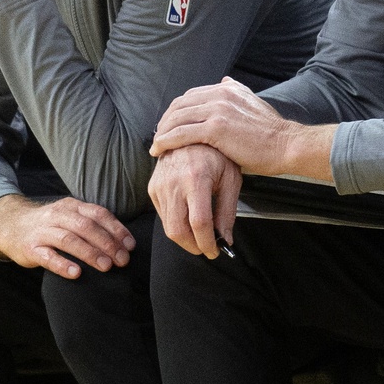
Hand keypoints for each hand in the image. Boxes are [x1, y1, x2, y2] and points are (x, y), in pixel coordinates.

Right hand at [0, 194, 133, 278]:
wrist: (11, 226)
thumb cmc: (49, 226)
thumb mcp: (69, 217)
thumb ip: (91, 224)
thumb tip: (124, 242)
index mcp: (71, 206)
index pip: (98, 214)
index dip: (116, 229)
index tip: (130, 246)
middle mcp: (57, 216)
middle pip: (85, 226)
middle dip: (107, 243)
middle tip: (122, 260)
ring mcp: (42, 232)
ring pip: (68, 239)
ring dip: (89, 252)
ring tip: (106, 266)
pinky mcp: (30, 248)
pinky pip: (47, 256)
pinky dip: (62, 264)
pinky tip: (76, 273)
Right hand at [149, 142, 241, 258]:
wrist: (191, 133)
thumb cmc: (215, 153)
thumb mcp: (230, 179)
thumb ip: (227, 212)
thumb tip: (226, 239)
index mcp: (196, 179)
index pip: (199, 223)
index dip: (207, 243)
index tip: (215, 251)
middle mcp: (174, 183)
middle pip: (178, 230)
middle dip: (193, 247)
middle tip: (206, 249)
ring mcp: (160, 185)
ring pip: (168, 227)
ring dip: (185, 238)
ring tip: (200, 236)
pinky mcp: (153, 187)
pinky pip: (163, 216)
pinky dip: (176, 224)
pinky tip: (188, 220)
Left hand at [151, 77, 329, 179]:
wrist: (287, 145)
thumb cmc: (271, 132)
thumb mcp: (253, 102)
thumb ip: (237, 91)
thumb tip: (225, 79)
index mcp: (227, 88)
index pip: (190, 96)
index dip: (175, 111)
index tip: (168, 125)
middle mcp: (220, 94)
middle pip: (179, 105)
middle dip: (164, 122)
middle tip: (157, 137)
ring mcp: (217, 110)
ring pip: (177, 119)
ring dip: (161, 133)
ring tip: (155, 146)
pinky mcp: (216, 128)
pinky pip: (181, 134)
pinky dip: (165, 142)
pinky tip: (158, 150)